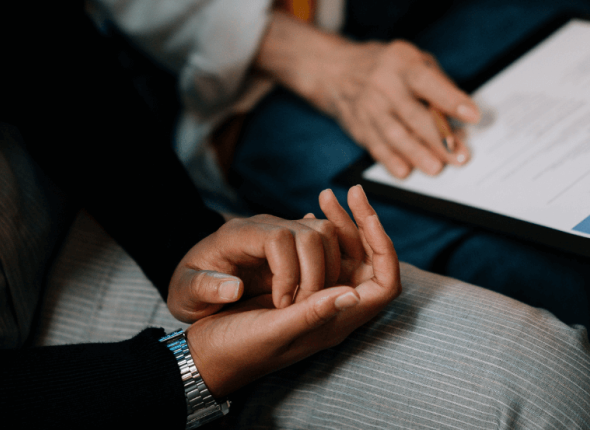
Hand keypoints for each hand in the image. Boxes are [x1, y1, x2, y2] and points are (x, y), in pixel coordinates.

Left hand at [169, 212, 342, 321]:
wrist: (198, 283)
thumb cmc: (190, 290)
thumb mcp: (185, 294)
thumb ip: (204, 289)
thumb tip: (234, 288)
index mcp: (237, 235)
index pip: (279, 238)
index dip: (289, 272)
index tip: (280, 305)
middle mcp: (265, 226)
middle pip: (311, 233)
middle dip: (315, 275)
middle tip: (301, 309)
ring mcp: (283, 230)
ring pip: (325, 234)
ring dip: (328, 271)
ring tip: (309, 303)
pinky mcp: (296, 242)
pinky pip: (327, 242)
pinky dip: (332, 267)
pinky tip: (317, 294)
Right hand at [184, 185, 400, 397]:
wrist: (204, 356)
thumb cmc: (236, 349)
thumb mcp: (273, 332)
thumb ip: (312, 314)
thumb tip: (353, 294)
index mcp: (335, 323)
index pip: (385, 284)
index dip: (384, 248)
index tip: (368, 215)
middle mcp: (332, 309)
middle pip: (369, 263)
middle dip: (363, 226)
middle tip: (351, 192)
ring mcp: (317, 297)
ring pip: (345, 255)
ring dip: (341, 225)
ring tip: (325, 195)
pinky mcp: (298, 287)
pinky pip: (322, 255)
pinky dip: (320, 232)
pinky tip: (311, 212)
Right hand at [255, 12, 479, 178]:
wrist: (336, 72)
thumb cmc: (387, 67)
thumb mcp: (412, 59)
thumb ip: (437, 84)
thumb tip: (460, 117)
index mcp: (401, 64)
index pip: (427, 82)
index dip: (450, 100)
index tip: (473, 116)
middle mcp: (383, 86)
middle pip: (413, 115)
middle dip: (438, 138)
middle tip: (460, 156)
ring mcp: (369, 108)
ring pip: (394, 135)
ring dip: (417, 154)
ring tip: (436, 168)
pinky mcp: (360, 128)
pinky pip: (376, 147)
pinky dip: (390, 161)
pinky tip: (405, 171)